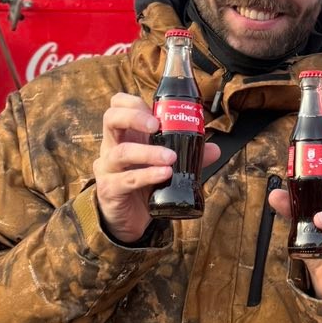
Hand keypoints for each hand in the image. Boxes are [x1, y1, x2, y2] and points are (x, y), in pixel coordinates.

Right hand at [93, 92, 219, 244]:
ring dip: (148, 152)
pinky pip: (127, 179)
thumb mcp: (163, 165)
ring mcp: (107, 168)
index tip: (156, 111)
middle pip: (111, 118)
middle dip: (134, 117)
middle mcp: (111, 147)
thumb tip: (214, 149)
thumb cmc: (144, 185)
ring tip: (171, 157)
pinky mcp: (110, 189)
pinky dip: (148, 175)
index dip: (132, 102)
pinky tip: (164, 174)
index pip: (117, 106)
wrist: (128, 220)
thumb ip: (187, 155)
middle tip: (156, 124)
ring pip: (121, 151)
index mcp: (124, 135)